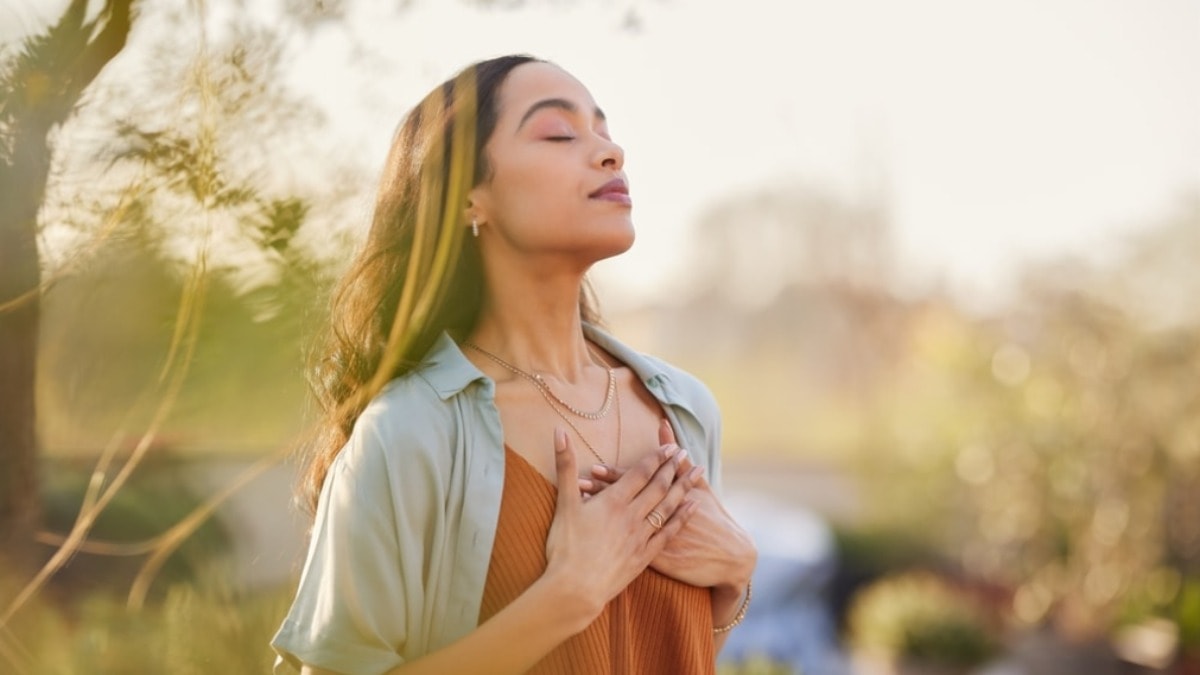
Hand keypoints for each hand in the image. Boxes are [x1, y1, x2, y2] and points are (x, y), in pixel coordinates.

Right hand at [542, 427, 699, 621]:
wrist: (575, 590)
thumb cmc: (565, 547)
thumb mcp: (563, 503)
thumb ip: (565, 466)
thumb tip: (559, 431)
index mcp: (613, 501)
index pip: (640, 473)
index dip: (656, 458)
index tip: (670, 446)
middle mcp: (632, 516)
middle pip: (658, 486)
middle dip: (673, 468)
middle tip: (686, 453)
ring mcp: (641, 536)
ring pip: (668, 506)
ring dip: (684, 487)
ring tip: (697, 472)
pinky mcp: (645, 556)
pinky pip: (669, 532)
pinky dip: (683, 517)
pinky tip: (694, 507)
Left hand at [580, 420, 756, 594]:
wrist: (729, 557)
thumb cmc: (714, 519)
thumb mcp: (700, 488)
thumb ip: (678, 460)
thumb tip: (664, 426)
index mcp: (667, 498)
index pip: (636, 483)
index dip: (614, 476)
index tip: (593, 467)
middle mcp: (658, 518)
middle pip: (625, 503)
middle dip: (601, 493)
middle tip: (579, 484)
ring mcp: (655, 540)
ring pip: (620, 525)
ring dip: (600, 516)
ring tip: (580, 506)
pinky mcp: (654, 561)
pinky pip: (626, 549)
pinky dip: (609, 541)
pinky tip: (591, 537)